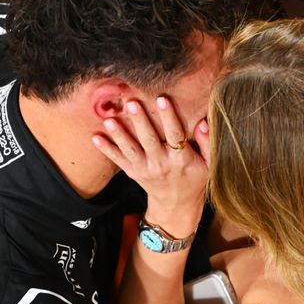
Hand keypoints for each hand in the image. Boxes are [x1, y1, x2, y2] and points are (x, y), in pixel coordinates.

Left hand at [92, 96, 209, 237]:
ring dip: (119, 134)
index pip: (175, 135)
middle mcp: (161, 164)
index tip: (162, 99)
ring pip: (130, 149)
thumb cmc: (194, 178)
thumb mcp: (208, 164)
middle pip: (149, 140)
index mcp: (181, 159)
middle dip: (140, 121)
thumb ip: (207, 142)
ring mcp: (144, 169)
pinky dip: (106, 149)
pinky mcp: (133, 172)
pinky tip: (95, 137)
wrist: (176, 205)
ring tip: (109, 120)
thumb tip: (203, 121)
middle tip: (132, 103)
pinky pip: (118, 160)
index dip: (169, 117)